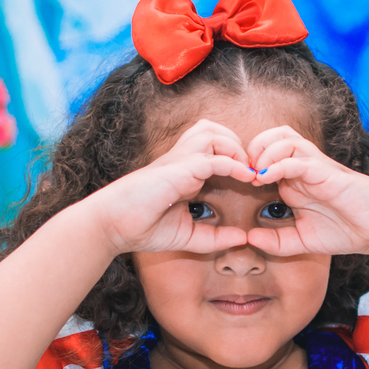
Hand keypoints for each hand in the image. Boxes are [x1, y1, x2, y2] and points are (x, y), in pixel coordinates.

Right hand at [89, 120, 256, 254]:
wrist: (113, 226)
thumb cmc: (143, 228)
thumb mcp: (189, 236)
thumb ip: (216, 237)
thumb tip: (243, 238)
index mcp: (184, 171)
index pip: (215, 150)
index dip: (237, 158)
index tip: (255, 180)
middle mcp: (182, 160)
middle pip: (215, 130)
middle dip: (238, 144)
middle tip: (252, 169)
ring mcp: (179, 161)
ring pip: (213, 132)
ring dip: (235, 146)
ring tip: (247, 168)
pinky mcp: (178, 168)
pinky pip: (212, 157)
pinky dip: (232, 163)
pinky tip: (246, 177)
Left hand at [245, 126, 368, 256]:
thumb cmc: (344, 231)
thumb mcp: (301, 242)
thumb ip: (276, 241)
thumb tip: (248, 238)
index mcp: (293, 180)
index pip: (263, 155)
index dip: (244, 163)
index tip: (233, 183)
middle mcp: (302, 167)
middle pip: (270, 136)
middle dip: (250, 149)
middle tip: (241, 172)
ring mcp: (315, 167)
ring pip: (283, 138)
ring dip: (263, 151)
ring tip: (254, 174)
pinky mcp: (327, 172)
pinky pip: (298, 158)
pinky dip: (278, 164)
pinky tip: (266, 178)